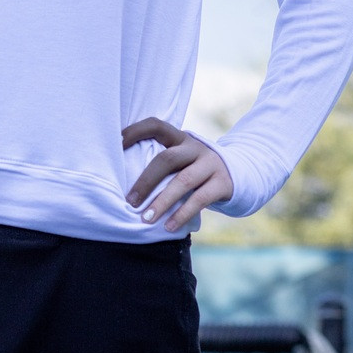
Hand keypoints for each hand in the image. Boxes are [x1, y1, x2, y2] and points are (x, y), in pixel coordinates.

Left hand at [123, 116, 232, 232]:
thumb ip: (161, 163)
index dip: (136, 131)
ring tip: (146, 218)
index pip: (156, 126)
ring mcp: (210, 164)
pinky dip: (182, 214)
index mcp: (179, 138)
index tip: (116, 144)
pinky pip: (199, 199)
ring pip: (183, 181)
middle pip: (167, 159)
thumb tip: (122, 180)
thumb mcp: (180, 160)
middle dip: (146, 181)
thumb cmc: (193, 169)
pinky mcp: (222, 183)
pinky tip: (168, 226)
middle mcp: (195, 148)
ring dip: (162, 201)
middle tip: (130, 201)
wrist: (236, 174)